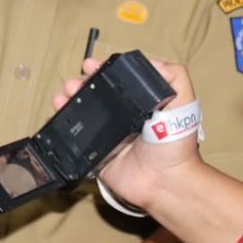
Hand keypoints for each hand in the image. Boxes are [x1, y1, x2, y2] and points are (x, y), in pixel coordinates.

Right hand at [53, 57, 202, 210]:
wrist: (164, 180)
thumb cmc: (175, 144)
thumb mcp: (184, 103)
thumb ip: (175, 78)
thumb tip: (150, 62)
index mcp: (139, 105)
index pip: (116, 82)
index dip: (101, 71)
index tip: (90, 65)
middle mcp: (121, 118)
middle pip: (94, 95)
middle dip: (80, 84)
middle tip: (73, 83)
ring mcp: (107, 136)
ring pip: (82, 113)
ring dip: (68, 100)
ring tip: (62, 95)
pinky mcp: (95, 153)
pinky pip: (75, 137)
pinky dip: (63, 124)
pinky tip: (58, 112)